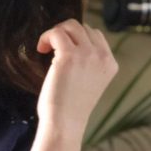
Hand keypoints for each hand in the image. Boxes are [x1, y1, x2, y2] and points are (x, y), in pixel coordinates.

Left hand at [35, 20, 117, 136]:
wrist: (65, 124)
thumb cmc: (70, 109)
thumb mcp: (89, 83)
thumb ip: (87, 64)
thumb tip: (68, 43)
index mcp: (110, 64)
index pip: (96, 36)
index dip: (77, 39)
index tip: (63, 52)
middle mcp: (102, 57)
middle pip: (84, 27)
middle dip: (66, 34)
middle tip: (52, 49)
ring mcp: (87, 55)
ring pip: (71, 25)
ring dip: (56, 33)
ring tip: (46, 48)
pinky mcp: (69, 56)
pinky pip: (56, 33)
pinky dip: (46, 37)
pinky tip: (40, 49)